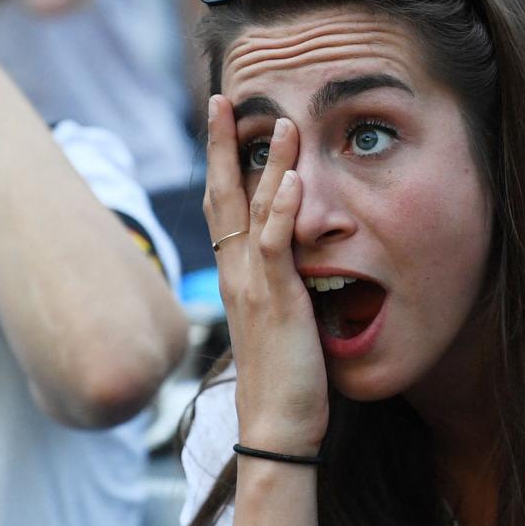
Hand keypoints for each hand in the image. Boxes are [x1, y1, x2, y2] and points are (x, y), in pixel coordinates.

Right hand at [204, 97, 330, 453]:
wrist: (279, 425)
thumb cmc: (287, 379)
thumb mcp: (284, 321)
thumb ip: (285, 288)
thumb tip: (303, 265)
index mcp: (237, 277)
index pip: (224, 207)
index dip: (223, 163)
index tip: (224, 124)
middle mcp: (236, 274)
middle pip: (223, 195)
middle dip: (223, 145)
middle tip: (221, 100)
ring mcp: (252, 285)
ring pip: (251, 210)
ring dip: (267, 162)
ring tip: (281, 120)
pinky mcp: (276, 301)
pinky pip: (276, 246)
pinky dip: (282, 210)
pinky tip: (292, 180)